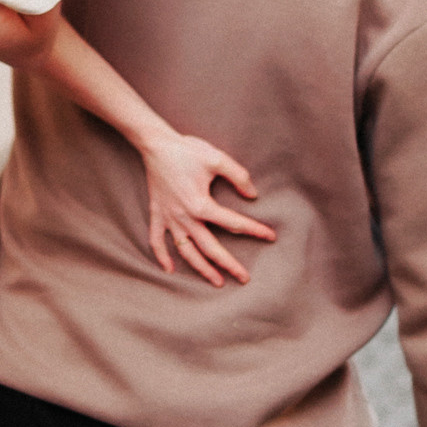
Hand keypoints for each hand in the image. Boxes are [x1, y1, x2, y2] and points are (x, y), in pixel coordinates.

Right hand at [142, 131, 275, 287]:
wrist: (156, 144)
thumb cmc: (187, 150)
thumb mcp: (217, 159)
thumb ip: (239, 176)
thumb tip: (253, 195)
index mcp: (201, 204)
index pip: (234, 223)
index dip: (255, 230)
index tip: (270, 237)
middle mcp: (185, 217)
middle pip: (211, 248)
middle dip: (229, 265)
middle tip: (244, 278)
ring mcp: (169, 218)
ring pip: (186, 251)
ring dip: (201, 268)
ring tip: (216, 281)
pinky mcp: (157, 214)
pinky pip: (156, 240)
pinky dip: (161, 256)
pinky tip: (170, 269)